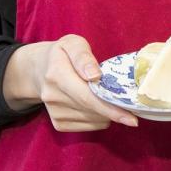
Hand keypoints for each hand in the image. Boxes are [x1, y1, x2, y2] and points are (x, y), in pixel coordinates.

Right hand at [5, 34, 136, 130]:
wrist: (39, 69)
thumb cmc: (63, 54)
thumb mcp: (72, 43)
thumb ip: (83, 56)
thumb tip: (94, 76)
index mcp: (57, 75)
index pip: (87, 97)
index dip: (110, 109)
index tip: (131, 118)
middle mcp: (53, 97)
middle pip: (92, 110)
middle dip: (115, 110)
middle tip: (131, 104)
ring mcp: (54, 112)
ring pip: (93, 121)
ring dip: (107, 113)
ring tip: (108, 96)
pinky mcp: (58, 123)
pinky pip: (87, 127)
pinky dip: (99, 119)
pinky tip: (97, 105)